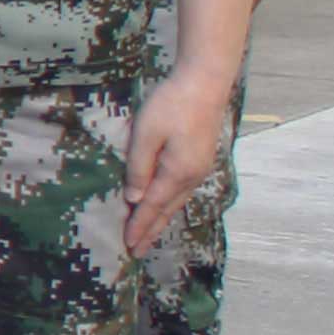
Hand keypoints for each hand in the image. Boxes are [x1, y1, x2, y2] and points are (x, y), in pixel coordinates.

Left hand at [123, 69, 232, 252]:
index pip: (153, 207)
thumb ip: (139, 167)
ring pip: (177, 202)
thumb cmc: (172, 104)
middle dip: (151, 230)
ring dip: (161, 220)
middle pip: (168, 210)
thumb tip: (134, 198)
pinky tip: (164, 206)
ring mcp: (199, 169)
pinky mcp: (200, 159)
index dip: (139, 226)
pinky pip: (182, 191)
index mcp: (177, 172)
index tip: (128, 245)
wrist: (205, 84)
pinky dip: (170, 204)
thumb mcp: (146, 134)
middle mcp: (192, 176)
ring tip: (148, 235)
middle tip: (136, 251)